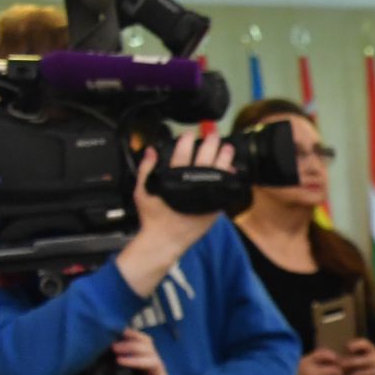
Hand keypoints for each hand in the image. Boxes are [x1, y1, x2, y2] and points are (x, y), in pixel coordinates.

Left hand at [112, 329, 190, 374]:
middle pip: (148, 349)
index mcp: (149, 358)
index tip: (118, 331)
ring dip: (137, 360)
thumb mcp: (134, 374)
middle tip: (113, 347)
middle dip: (130, 345)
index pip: (145, 341)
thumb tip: (99, 355)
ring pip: (154, 363)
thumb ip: (123, 364)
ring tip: (120, 361)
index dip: (134, 334)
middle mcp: (156, 364)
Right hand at [114, 131, 235, 297]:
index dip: (187, 142)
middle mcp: (192, 188)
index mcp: (174, 181)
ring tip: (227, 147)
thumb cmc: (153, 217)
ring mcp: (206, 198)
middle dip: (210, 145)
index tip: (190, 134)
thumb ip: (146, 169)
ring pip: (219, 174)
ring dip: (224, 158)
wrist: (165, 240)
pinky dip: (229, 178)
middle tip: (214, 134)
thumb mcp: (143, 191)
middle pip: (205, 161)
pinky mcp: (214, 207)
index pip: (182, 156)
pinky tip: (232, 169)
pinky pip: (225, 190)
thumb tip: (151, 150)